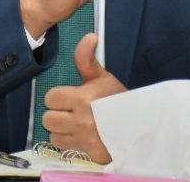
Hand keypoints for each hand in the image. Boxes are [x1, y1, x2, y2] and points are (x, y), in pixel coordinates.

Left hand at [42, 34, 124, 163]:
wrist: (141, 123)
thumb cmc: (119, 99)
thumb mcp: (102, 77)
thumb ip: (86, 58)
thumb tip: (89, 36)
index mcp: (82, 99)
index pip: (51, 98)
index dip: (58, 97)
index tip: (69, 98)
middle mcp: (81, 121)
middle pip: (47, 119)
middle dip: (57, 115)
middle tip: (71, 112)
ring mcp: (84, 140)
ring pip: (54, 136)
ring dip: (61, 131)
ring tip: (75, 125)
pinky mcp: (89, 154)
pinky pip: (66, 149)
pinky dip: (71, 144)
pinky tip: (81, 137)